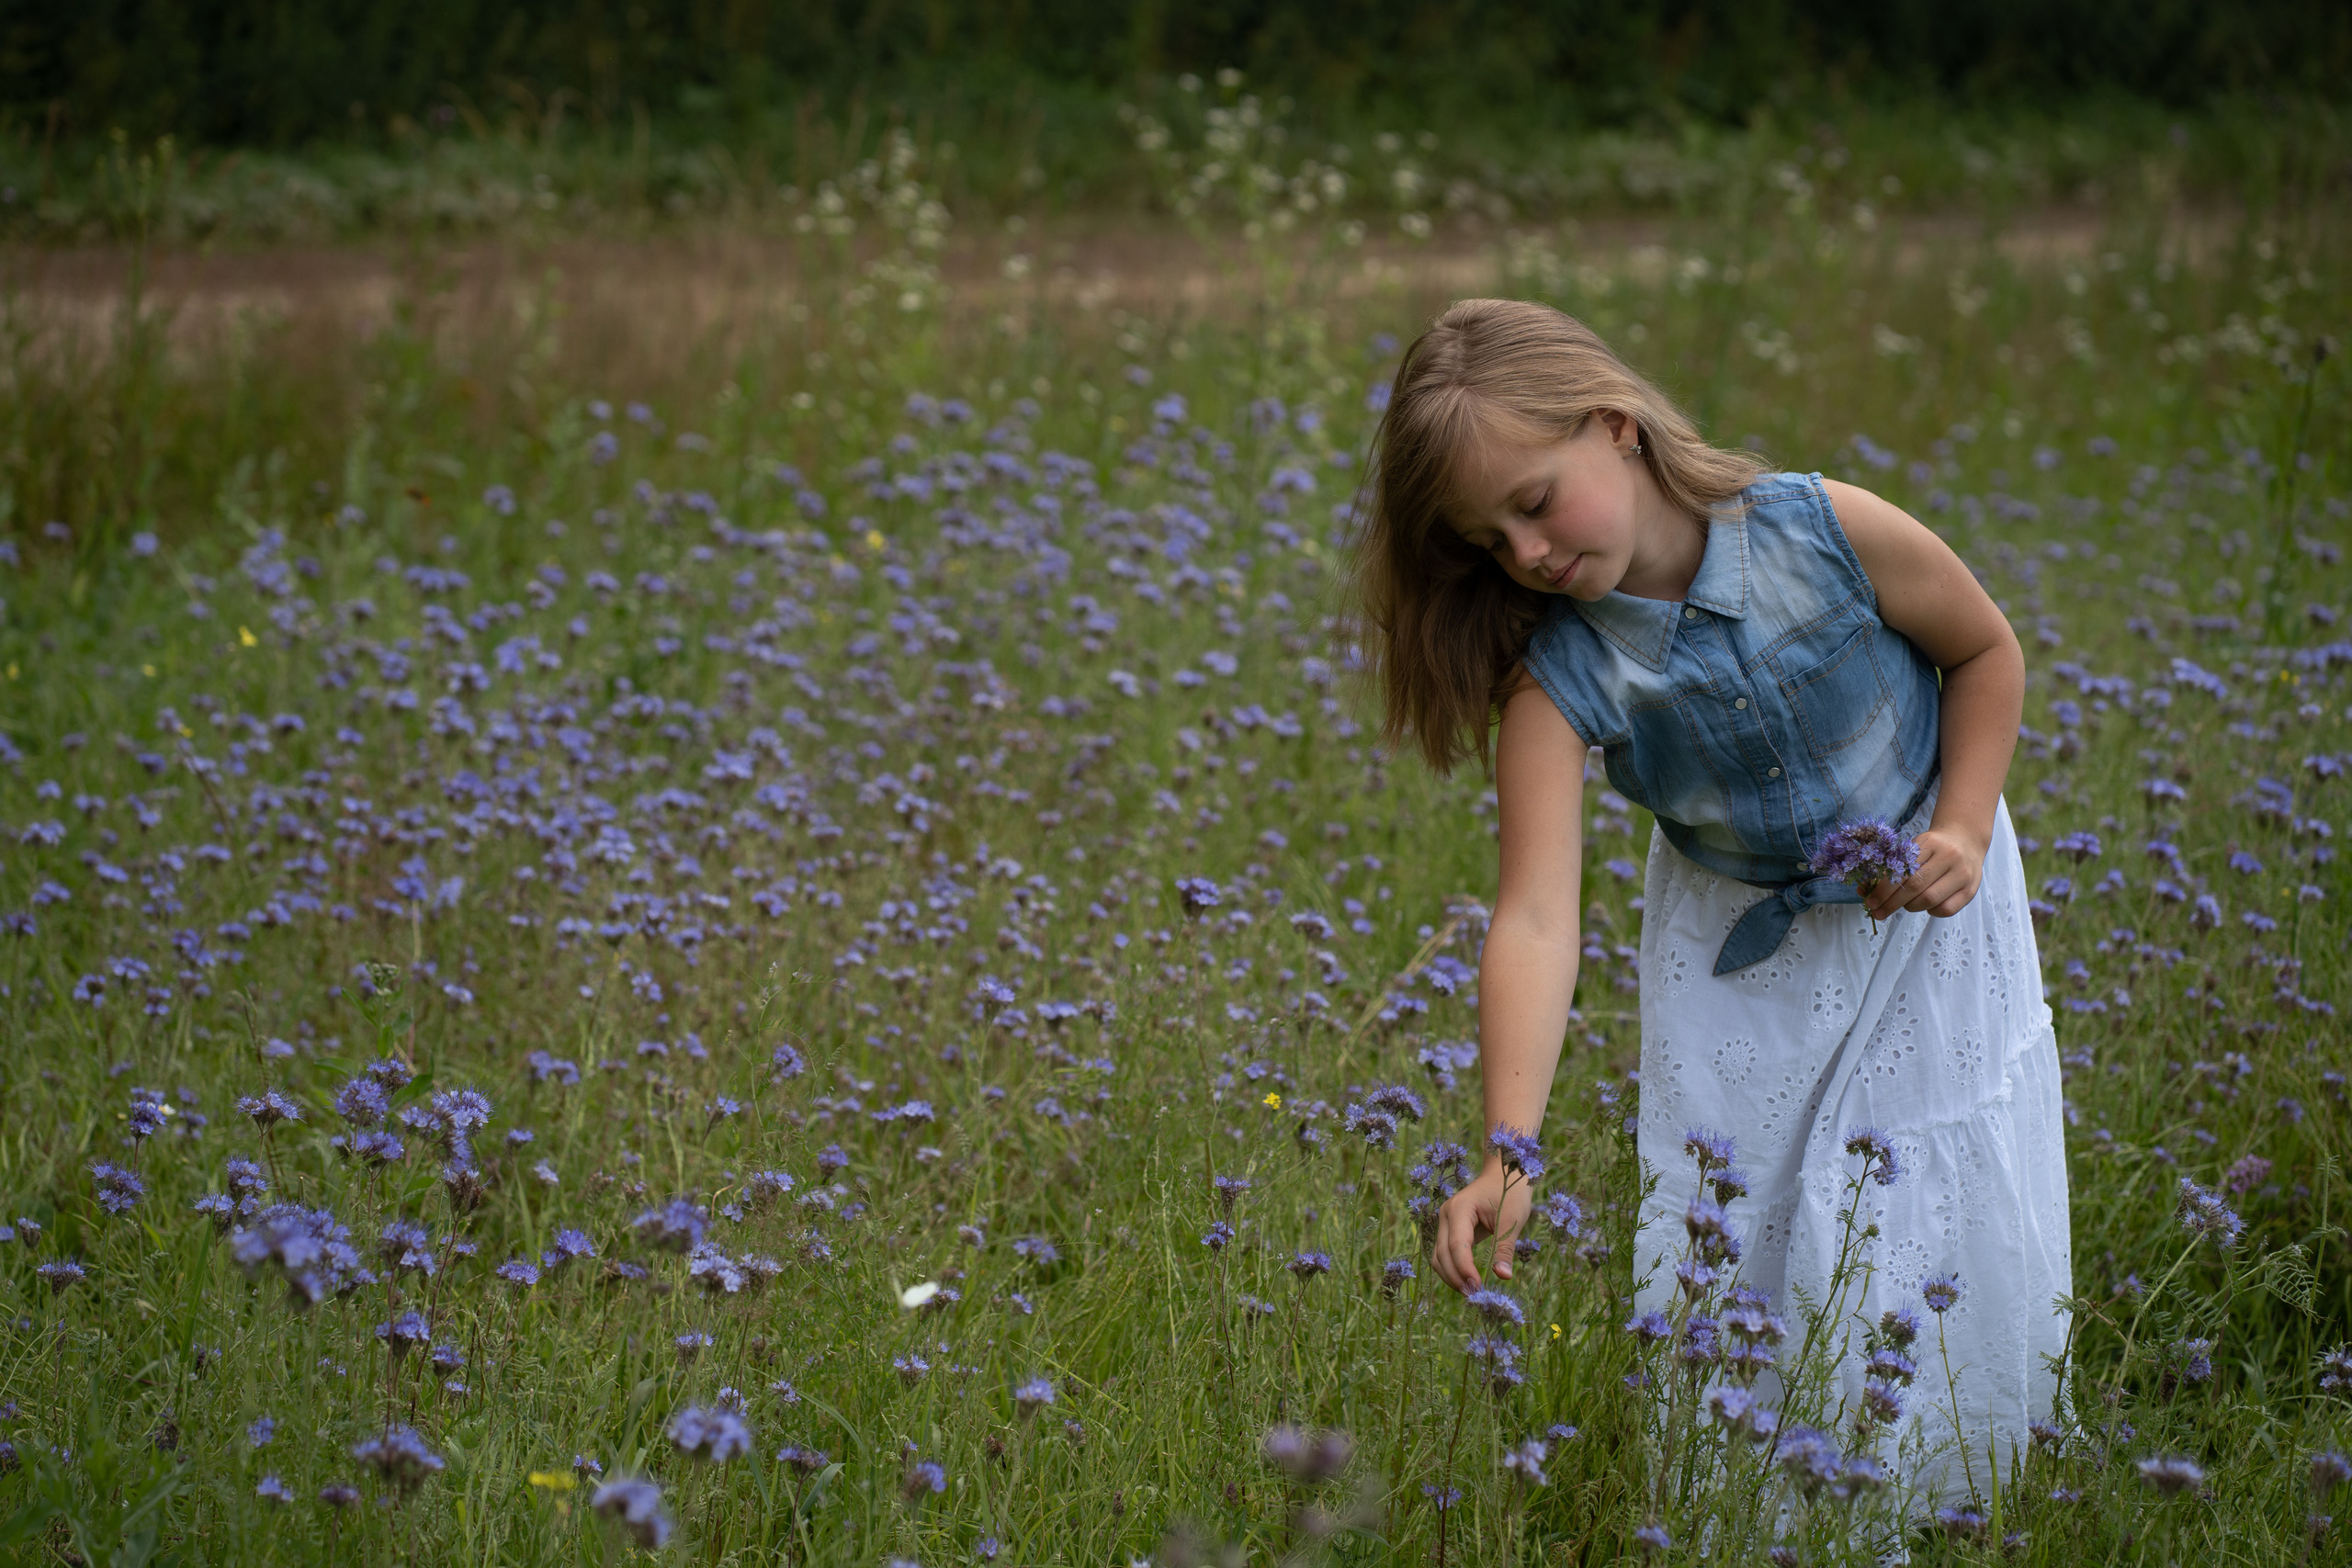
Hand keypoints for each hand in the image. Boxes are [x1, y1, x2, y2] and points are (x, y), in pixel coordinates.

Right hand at [1431, 1160, 1533, 1292]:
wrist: (1504, 1173)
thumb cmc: (1510, 1192)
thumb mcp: (1512, 1220)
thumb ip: (1504, 1249)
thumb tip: (1503, 1277)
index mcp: (1459, 1209)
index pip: (1457, 1246)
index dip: (1465, 1269)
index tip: (1479, 1287)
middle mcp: (1446, 1215)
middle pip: (1442, 1254)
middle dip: (1456, 1277)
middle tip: (1476, 1296)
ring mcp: (1445, 1222)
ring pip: (1438, 1257)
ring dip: (1451, 1277)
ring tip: (1472, 1292)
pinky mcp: (1449, 1229)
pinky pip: (1445, 1254)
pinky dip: (1453, 1270)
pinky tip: (1468, 1281)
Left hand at [1862, 825, 1986, 919]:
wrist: (1965, 839)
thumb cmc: (1932, 847)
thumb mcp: (1914, 848)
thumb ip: (1892, 867)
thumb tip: (1863, 890)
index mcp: (1930, 842)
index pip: (1902, 870)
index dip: (1883, 889)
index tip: (1869, 901)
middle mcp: (1950, 857)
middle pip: (1915, 887)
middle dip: (1891, 903)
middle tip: (1877, 912)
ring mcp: (1963, 874)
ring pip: (1929, 900)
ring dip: (1910, 907)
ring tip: (1904, 904)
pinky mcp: (1971, 890)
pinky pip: (1946, 910)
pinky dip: (1931, 911)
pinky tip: (1926, 904)